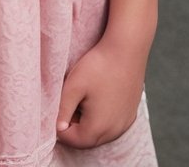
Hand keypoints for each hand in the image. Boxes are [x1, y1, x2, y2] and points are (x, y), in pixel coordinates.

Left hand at [55, 35, 146, 149]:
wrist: (126, 49)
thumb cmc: (99, 65)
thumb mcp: (73, 86)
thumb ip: (62, 110)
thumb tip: (58, 128)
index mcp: (98, 127)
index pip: (73, 140)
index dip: (60, 127)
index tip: (58, 109)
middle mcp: (114, 131)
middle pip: (87, 139)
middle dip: (74, 126)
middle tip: (69, 102)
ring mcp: (124, 123)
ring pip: (100, 133)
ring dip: (88, 122)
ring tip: (84, 98)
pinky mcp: (131, 114)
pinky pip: (112, 124)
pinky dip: (102, 117)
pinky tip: (99, 96)